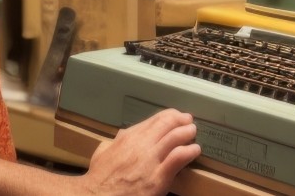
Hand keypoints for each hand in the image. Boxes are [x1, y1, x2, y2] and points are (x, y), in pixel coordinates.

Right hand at [78, 108, 200, 195]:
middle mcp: (141, 144)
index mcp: (128, 137)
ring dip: (188, 132)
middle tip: (188, 121)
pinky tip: (194, 150)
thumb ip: (115, 142)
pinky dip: (190, 151)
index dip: (169, 116)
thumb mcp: (103, 152)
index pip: (154, 120)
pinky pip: (179, 157)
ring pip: (176, 137)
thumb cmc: (100, 179)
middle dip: (181, 120)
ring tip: (193, 133)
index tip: (176, 116)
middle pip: (167, 123)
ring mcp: (151, 160)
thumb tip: (123, 135)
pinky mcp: (159, 177)